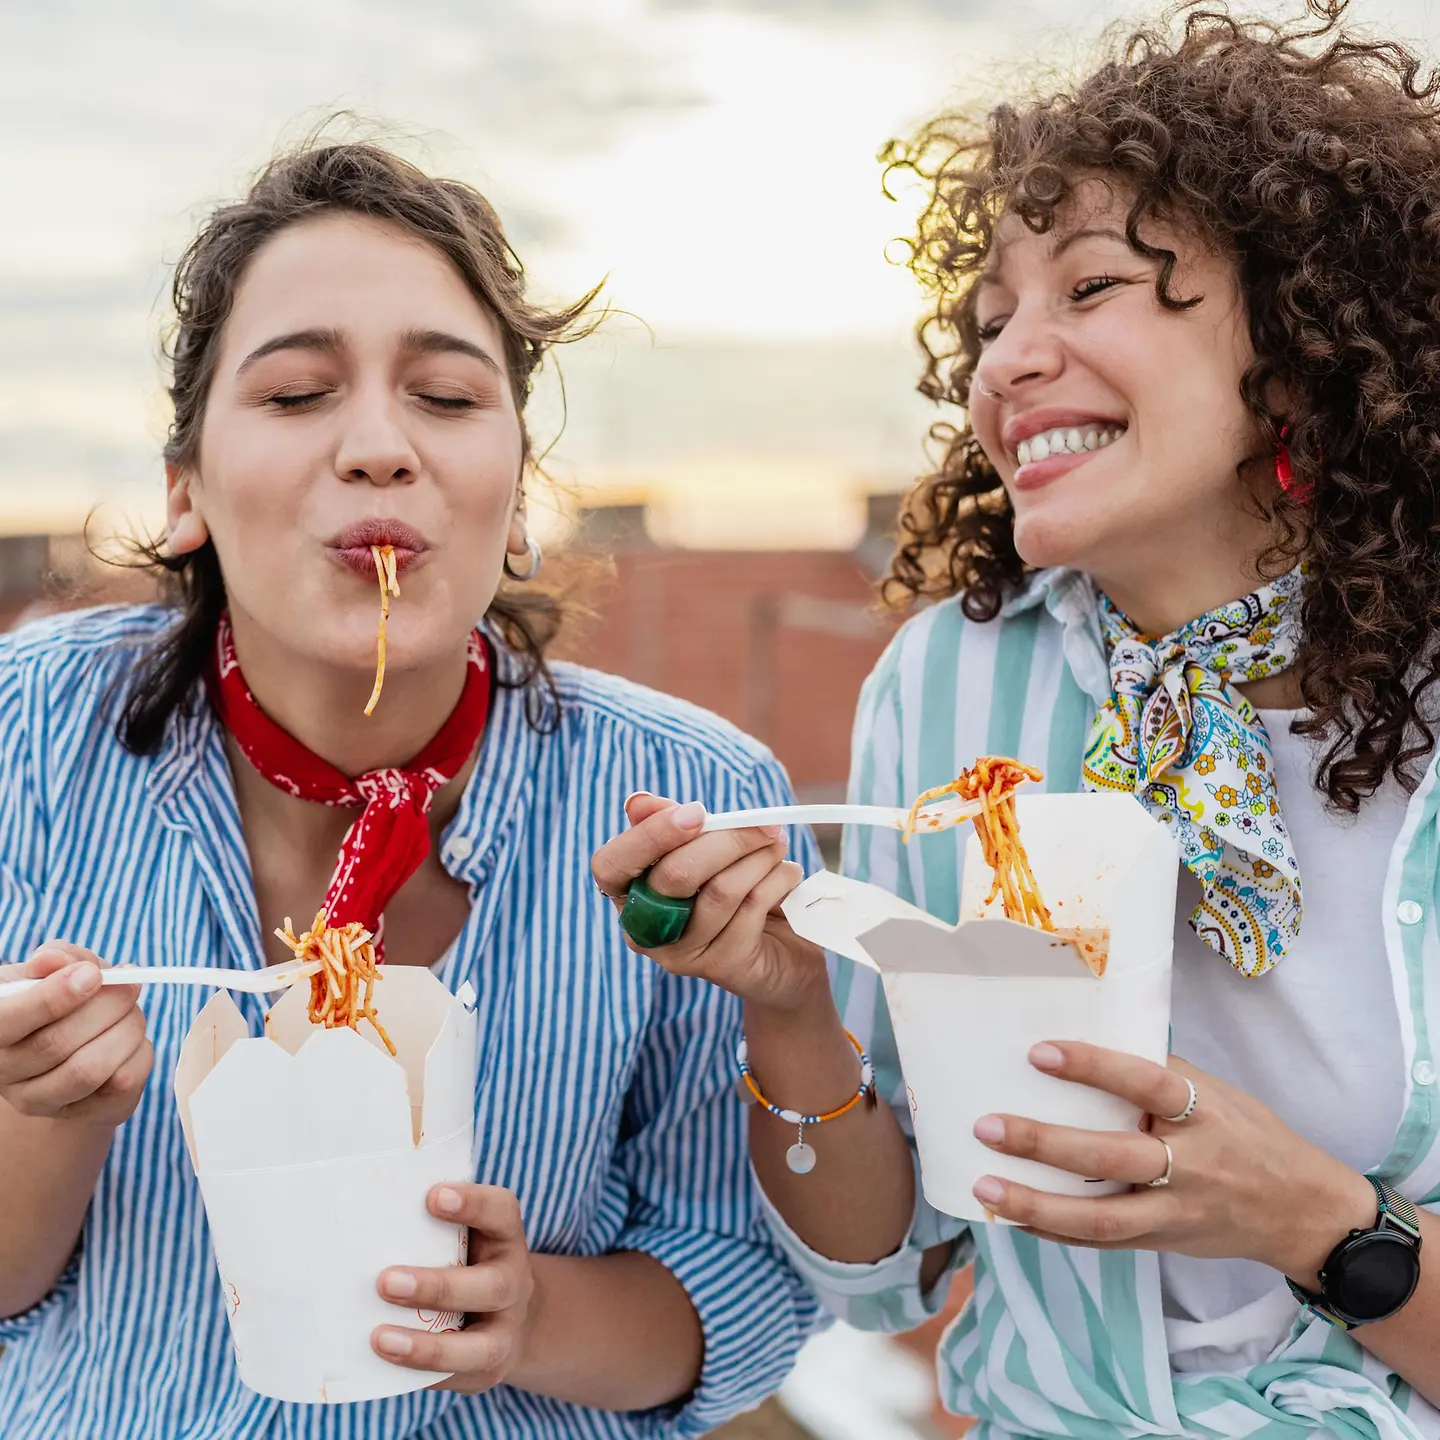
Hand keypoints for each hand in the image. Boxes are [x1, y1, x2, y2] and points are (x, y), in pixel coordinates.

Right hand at [0, 943, 152, 1125]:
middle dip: (107, 1005)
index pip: (8, 1021)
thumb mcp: (55, 970)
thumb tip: (52, 961)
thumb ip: (56, 958)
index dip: (53, 997)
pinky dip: (140, 1050)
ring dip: (127, 1028)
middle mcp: (7, 1074)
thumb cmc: (64, 1000)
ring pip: (91, 1069)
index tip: (92, 974)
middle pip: (57, 1043)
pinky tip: (132, 1038)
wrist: (77, 1048)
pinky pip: (124, 1081)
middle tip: (129, 984)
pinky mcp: (86, 1114)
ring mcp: (43, 1101)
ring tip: (131, 1011)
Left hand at [373, 1184, 534, 1393]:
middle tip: (385, 1281)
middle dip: (438, 1286)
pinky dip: (420, 1373)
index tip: (433, 1196)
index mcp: (505, 1238)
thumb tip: (356, 1210)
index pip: (502, 1212)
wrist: (510, 1316)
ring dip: (428, 1346)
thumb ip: (426, 1225)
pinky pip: (457, 1378)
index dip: (474, 1203)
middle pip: (492, 1285)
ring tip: (379, 1338)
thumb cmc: (466, 1261)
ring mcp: (506, 1332)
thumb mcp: (462, 1235)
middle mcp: (514, 1283)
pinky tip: (385, 1364)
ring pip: (481, 1347)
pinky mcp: (486, 1371)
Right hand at [590, 792, 827, 1013]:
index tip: (697, 812)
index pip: (610, 865)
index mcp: (627, 894)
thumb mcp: (704, 852)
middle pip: (675, 874)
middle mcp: (644, 930)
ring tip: (778, 845)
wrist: (780, 954)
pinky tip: (788, 874)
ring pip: (721, 890)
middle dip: (728, 839)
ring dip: (760, 857)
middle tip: (764, 824)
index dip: (649, 835)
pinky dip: (778, 880)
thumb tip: (639, 802)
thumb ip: (674, 825)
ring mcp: (682, 953)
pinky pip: (752, 908)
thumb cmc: (733, 889)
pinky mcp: (722, 966)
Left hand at [969, 1041, 1375, 1283]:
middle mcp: (1192, 1166)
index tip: (1039, 1051)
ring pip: (1102, 1218)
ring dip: (1037, 1204)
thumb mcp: (1218, 1094)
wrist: (1302, 1212)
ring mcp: (1176, 1212)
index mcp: (1205, 1114)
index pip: (1147, 1082)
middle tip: (987, 1126)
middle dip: (1046, 1143)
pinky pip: (1102, 1243)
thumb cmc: (1248, 1136)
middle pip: (1113, 1158)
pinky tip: (1011, 1216)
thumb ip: (1161, 1074)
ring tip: (985, 1187)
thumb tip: (1091, 1038)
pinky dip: (1054, 1230)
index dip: (1094, 1066)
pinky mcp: (1163, 1243)